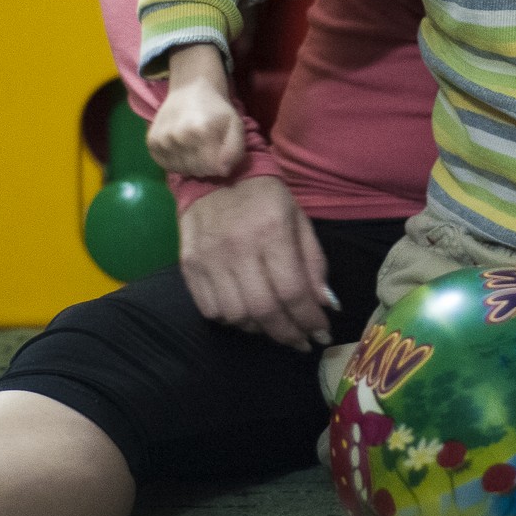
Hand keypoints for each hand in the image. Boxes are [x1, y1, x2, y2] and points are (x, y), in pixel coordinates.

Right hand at [146, 44, 244, 178]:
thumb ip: (235, 150)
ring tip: (195, 147)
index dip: (220, 164)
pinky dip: (177, 162)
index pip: (212, 169)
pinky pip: (167, 166)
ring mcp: (161, 140)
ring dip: (192, 165)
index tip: (220, 150)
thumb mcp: (235, 124)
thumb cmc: (216, 108)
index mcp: (200, 131)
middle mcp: (177, 137)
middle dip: (207, 165)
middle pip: (197, 171)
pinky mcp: (151, 143)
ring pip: (182, 170)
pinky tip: (182, 148)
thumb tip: (223, 171)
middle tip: (208, 147)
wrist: (189, 88)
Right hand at [178, 175, 334, 352]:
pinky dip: (232, 320)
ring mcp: (208, 259)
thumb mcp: (299, 221)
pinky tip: (246, 314)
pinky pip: (211, 310)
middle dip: (287, 334)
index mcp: (271, 232)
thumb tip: (327, 306)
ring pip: (236, 316)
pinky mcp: (188, 266)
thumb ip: (314, 264)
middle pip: (264, 310)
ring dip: (260, 329)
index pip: (292, 291)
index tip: (321, 334)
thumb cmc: (264, 198)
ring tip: (274, 325)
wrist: (212, 174)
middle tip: (300, 341)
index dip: (309, 320)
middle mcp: (237, 248)